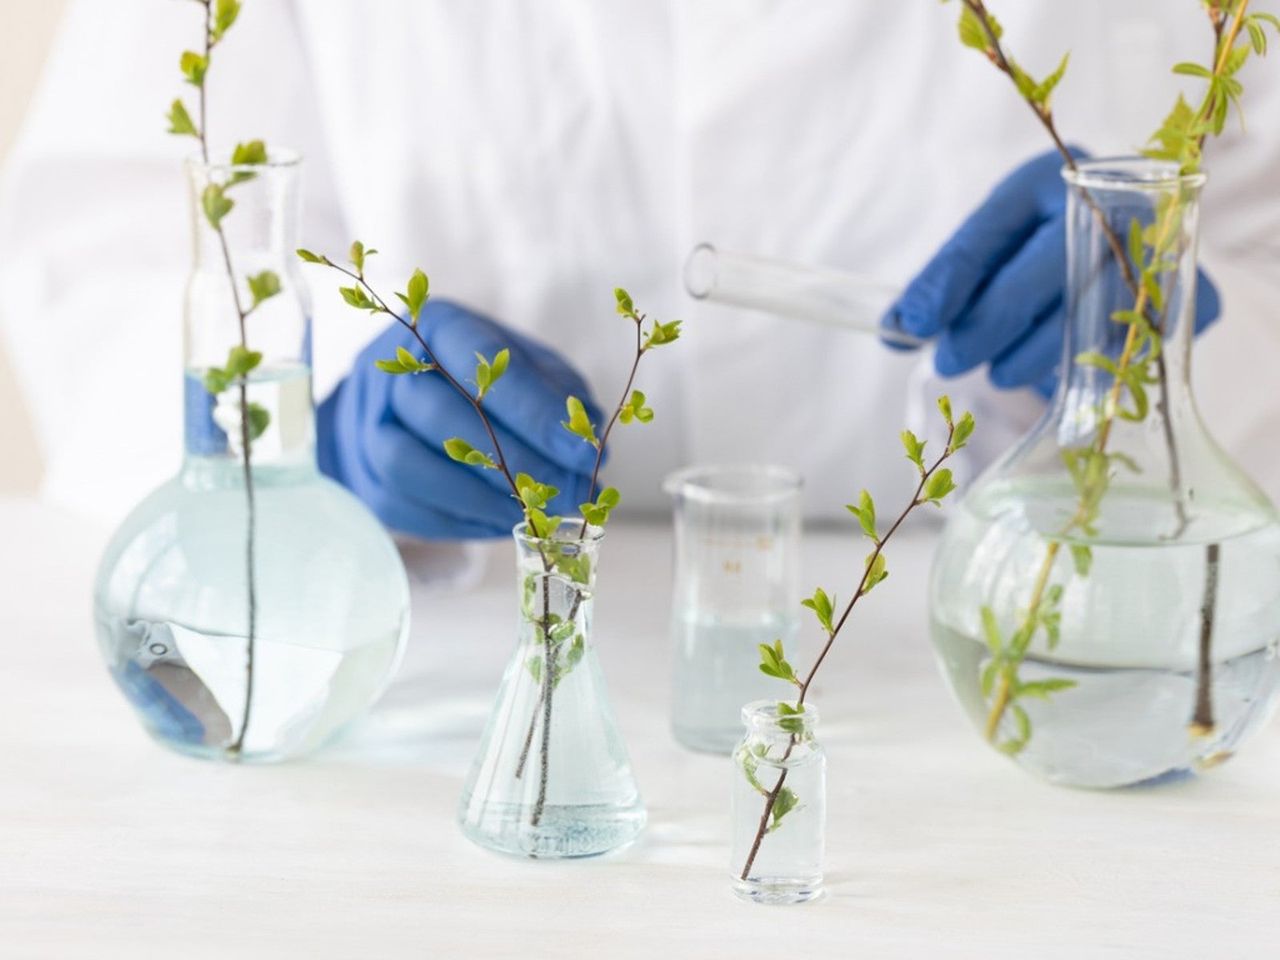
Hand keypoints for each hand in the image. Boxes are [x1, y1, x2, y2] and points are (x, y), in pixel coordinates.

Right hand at [318, 301, 602, 538]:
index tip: (582, 451)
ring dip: (480, 497)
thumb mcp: (531, 368)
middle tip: (567, 492)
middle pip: (440, 416)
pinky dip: (459, 520)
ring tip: (535, 511)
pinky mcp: (365, 479)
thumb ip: (560, 396)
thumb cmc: (484, 384)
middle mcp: (389, 371)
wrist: (407, 410)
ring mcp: (366, 426)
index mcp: (438, 327)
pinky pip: (404, 507)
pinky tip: (503, 521)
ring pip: (409, 465)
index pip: (478, 361)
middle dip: (514, 462)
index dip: (533, 410)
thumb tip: (585, 449)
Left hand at [882, 148, 1220, 394]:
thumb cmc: (1035, 249)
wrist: (1123, 239)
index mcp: (1045, 176)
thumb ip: (941, 286)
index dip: (948, 282)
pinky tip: (1061, 375)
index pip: (990, 230)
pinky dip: (1094, 366)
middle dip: (987, 325)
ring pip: (1088, 314)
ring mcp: (1159, 244)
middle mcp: (1112, 198)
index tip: (913, 325)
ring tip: (998, 372)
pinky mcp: (1196, 293)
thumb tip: (897, 330)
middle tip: (949, 361)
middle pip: (1042, 273)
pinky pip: (1136, 343)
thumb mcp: (986, 251)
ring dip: (1031, 355)